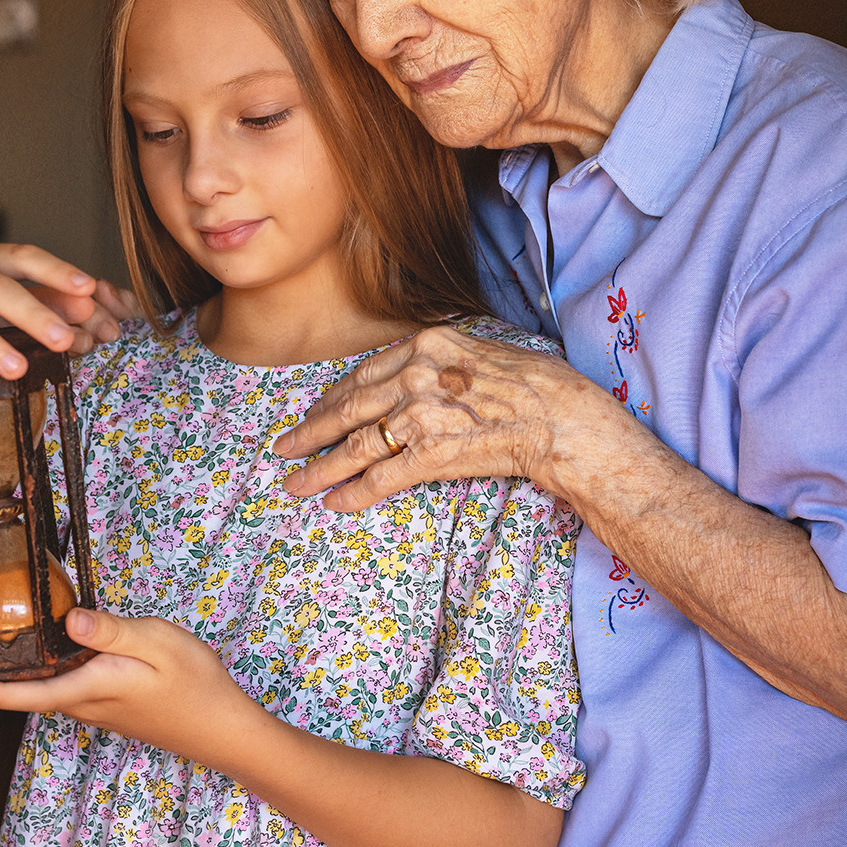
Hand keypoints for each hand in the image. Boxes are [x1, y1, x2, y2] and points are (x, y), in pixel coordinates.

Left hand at [0, 606, 264, 761]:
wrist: (221, 729)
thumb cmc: (194, 682)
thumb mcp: (158, 643)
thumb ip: (112, 631)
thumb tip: (67, 619)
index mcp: (92, 686)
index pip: (29, 691)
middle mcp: (86, 703)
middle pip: (29, 692)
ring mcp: (97, 709)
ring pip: (46, 691)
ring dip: (15, 678)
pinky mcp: (109, 707)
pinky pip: (66, 690)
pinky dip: (44, 676)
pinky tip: (47, 656)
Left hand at [271, 324, 602, 509]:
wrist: (562, 418)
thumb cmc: (535, 385)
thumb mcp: (480, 351)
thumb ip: (438, 362)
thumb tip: (411, 379)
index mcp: (426, 344)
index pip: (365, 374)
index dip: (334, 398)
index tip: (316, 412)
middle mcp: (415, 375)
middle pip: (348, 408)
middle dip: (311, 432)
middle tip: (284, 448)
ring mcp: (421, 415)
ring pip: (356, 445)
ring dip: (321, 467)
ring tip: (296, 483)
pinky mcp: (431, 454)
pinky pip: (382, 477)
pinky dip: (354, 492)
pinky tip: (334, 502)